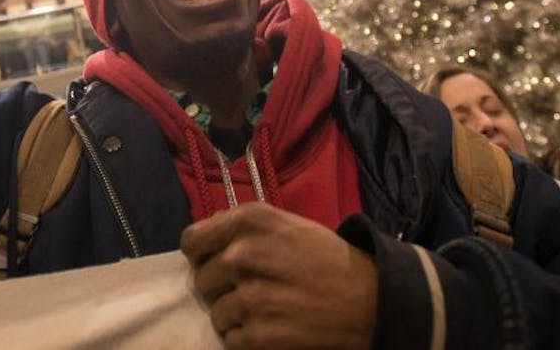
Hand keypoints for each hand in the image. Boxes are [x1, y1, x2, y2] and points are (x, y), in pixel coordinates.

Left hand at [180, 202, 375, 348]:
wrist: (368, 299)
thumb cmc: (326, 258)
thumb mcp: (285, 224)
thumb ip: (244, 227)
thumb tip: (206, 238)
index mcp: (249, 221)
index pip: (192, 241)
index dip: (202, 255)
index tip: (217, 262)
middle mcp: (242, 255)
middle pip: (201, 279)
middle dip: (221, 286)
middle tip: (252, 288)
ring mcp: (249, 297)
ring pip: (215, 312)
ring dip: (235, 315)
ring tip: (266, 308)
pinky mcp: (257, 335)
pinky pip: (230, 339)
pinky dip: (247, 338)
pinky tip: (273, 325)